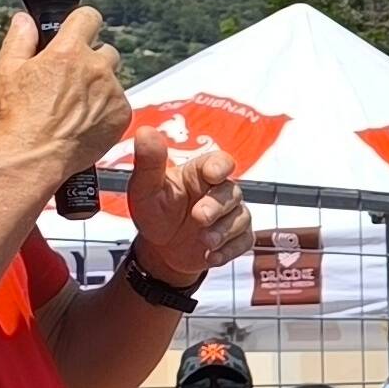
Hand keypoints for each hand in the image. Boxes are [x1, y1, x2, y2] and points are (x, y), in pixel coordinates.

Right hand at [0, 7, 132, 179]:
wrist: (35, 156)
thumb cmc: (18, 116)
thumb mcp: (7, 70)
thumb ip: (19, 39)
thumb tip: (25, 20)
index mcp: (69, 51)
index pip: (88, 17)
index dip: (81, 22)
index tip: (77, 30)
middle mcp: (96, 68)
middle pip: (104, 50)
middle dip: (90, 59)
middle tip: (70, 79)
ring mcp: (112, 91)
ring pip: (112, 78)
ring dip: (99, 85)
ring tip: (74, 104)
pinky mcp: (122, 114)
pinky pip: (119, 102)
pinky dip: (106, 108)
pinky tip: (84, 119)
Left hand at [130, 135, 249, 288]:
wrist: (160, 249)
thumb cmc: (154, 212)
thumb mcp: (144, 189)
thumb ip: (148, 162)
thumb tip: (145, 131)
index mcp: (199, 173)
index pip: (220, 161)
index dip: (221, 166)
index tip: (214, 175)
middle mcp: (219, 191)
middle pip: (232, 192)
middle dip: (217, 207)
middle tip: (199, 218)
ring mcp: (230, 215)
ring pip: (240, 218)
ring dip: (223, 232)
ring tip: (204, 242)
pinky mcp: (236, 238)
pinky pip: (244, 241)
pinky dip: (229, 251)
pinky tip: (212, 256)